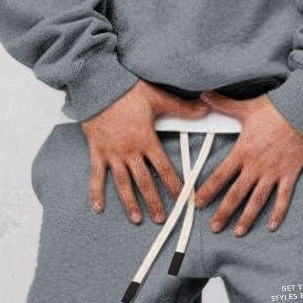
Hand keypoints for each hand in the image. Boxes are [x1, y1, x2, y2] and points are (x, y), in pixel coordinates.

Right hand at [81, 81, 208, 223]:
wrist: (98, 83)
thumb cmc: (127, 89)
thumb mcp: (158, 98)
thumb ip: (182, 107)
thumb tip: (206, 108)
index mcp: (147, 140)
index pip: (165, 169)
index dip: (175, 186)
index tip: (182, 200)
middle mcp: (130, 151)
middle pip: (145, 182)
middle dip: (154, 202)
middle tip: (161, 219)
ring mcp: (112, 153)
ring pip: (123, 184)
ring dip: (130, 203)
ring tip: (137, 219)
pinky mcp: (97, 151)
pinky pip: (96, 176)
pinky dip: (96, 192)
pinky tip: (98, 208)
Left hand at [193, 91, 302, 234]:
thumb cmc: (275, 108)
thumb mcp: (246, 107)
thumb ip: (223, 104)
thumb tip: (203, 94)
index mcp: (243, 151)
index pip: (220, 175)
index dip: (208, 190)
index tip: (197, 203)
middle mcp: (256, 165)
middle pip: (236, 194)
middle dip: (223, 212)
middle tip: (214, 227)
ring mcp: (273, 172)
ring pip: (257, 200)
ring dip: (247, 217)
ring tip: (238, 232)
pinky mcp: (290, 173)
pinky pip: (283, 197)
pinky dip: (278, 213)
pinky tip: (271, 226)